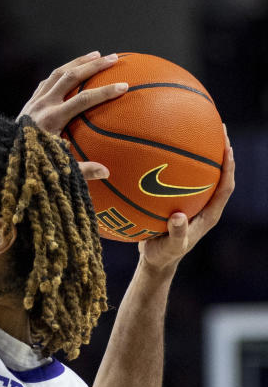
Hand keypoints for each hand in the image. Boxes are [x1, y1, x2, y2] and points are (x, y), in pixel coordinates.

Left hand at [18, 51, 128, 180]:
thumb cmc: (29, 165)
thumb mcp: (54, 170)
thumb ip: (80, 171)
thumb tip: (106, 173)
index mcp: (51, 120)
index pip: (83, 99)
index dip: (105, 92)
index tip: (124, 86)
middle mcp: (42, 105)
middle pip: (70, 77)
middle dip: (94, 66)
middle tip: (115, 58)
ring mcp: (34, 101)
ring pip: (58, 73)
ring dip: (78, 62)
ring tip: (97, 55)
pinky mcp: (29, 102)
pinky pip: (47, 81)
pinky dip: (62, 73)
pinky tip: (73, 71)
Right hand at [139, 127, 233, 272]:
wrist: (156, 260)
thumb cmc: (164, 254)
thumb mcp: (170, 247)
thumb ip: (176, 233)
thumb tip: (177, 217)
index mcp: (209, 214)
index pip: (225, 186)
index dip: (229, 167)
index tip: (228, 146)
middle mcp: (205, 204)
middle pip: (219, 173)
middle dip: (221, 150)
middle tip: (218, 127)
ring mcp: (193, 202)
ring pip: (202, 174)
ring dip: (203, 153)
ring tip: (198, 130)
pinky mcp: (180, 201)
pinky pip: (182, 179)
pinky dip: (178, 164)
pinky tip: (165, 150)